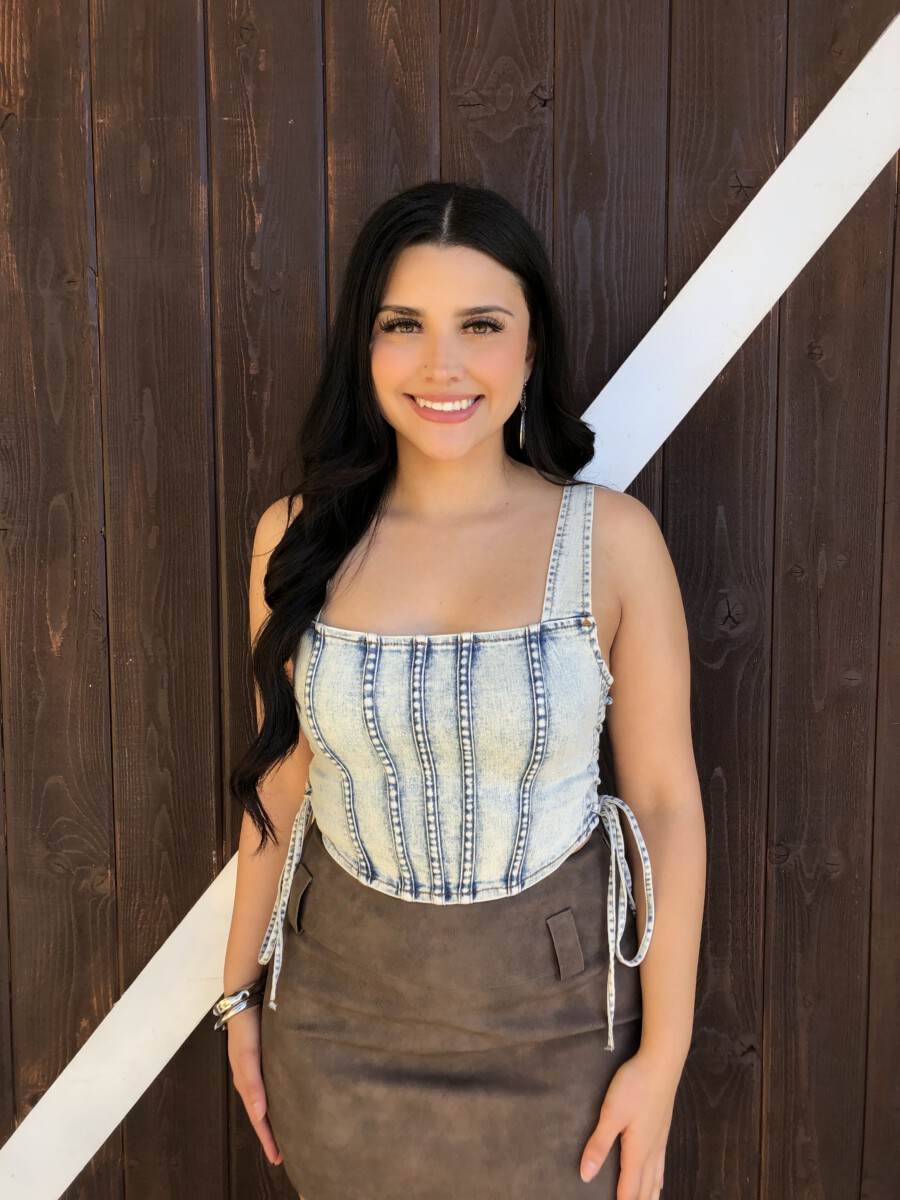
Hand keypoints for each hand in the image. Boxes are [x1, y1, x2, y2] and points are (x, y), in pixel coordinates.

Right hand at [226, 1004, 283, 1166]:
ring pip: (270, 1098)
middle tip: (287, 1154)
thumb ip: (253, 1083)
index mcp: (246, 1081)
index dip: (267, 1138)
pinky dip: (280, 1097)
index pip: (258, 1118)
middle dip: (273, 1133)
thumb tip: (260, 1115)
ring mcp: (260, 1065)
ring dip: (278, 1116)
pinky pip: (274, 1082)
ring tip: (292, 1132)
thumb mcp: (247, 1055)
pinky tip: (292, 1098)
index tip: (279, 1159)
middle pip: (263, 1112)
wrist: (247, 995)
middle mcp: (253, 1077)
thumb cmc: (246, 1027)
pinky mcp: (268, 1054)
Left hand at [579, 1048, 676, 1197]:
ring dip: (649, 1197)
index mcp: (637, 1152)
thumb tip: (586, 1176)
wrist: (662, 1063)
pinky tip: (658, 1183)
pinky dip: (658, 1182)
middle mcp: (651, 1152)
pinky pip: (661, 1167)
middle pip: (645, 1189)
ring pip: (656, 1180)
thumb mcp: (611, 1113)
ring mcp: (660, 1142)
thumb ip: (599, 1145)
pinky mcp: (662, 1131)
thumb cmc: (635, 1086)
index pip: (629, 1190)